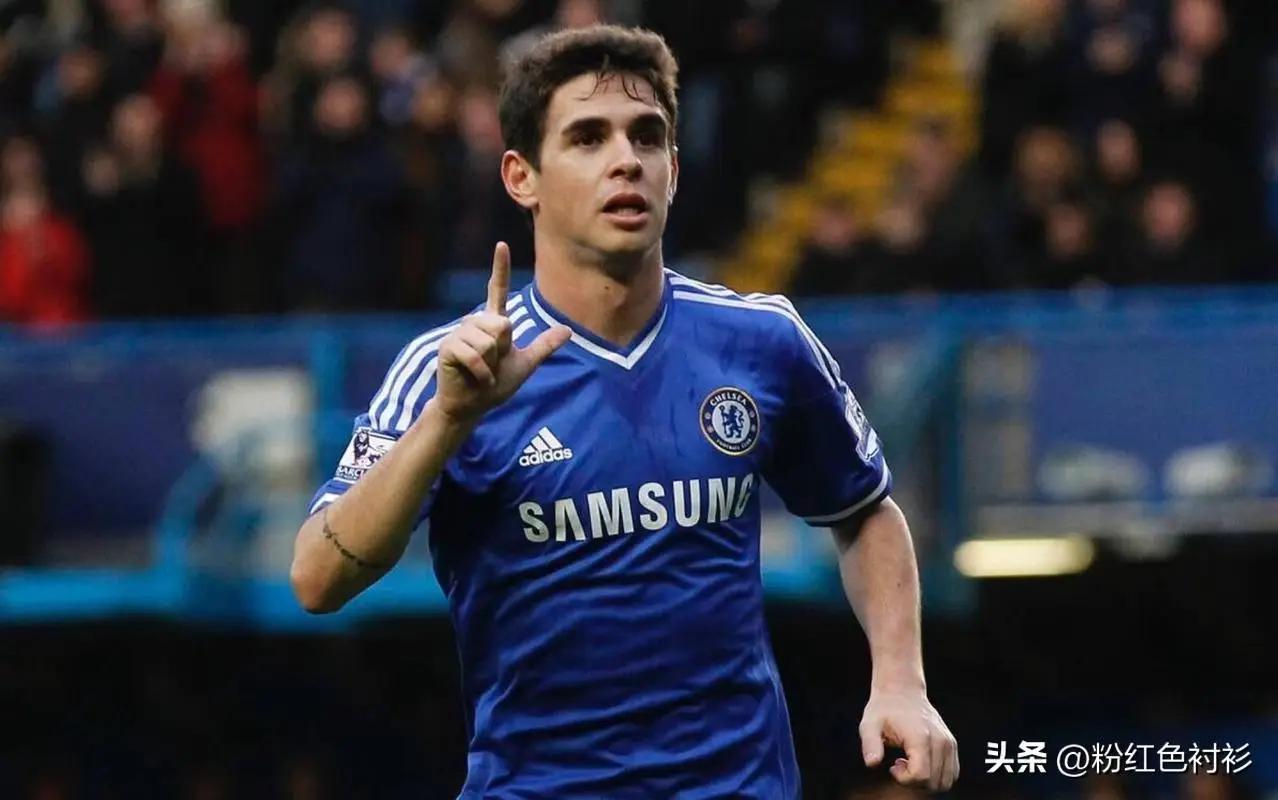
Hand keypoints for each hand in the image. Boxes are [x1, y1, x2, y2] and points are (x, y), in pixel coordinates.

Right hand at [434, 242, 569, 422]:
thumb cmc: (495, 386)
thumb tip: (568, 330)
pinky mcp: (448, 347)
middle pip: (503, 324)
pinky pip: (476, 354)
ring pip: (489, 340)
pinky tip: (477, 378)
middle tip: (493, 365)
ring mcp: (460, 333)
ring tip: (483, 372)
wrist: (473, 406)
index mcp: (493, 323)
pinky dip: (482, 372)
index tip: (502, 244)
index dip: (500, 268)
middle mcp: (475, 322)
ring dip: (492, 364)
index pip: (497, 290)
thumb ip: (544, 346)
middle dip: (503, 349)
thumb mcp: (525, 364)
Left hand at [860, 687, 958, 791]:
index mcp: (920, 737)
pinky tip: (920, 762)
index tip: (893, 766)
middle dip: (914, 782)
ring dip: (926, 781)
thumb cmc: (883, 709)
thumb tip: (872, 763)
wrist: (901, 691)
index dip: (904, 779)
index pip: (921, 776)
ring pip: (945, 782)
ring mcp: (949, 743)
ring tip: (910, 763)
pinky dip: (936, 776)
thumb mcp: (869, 725)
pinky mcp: (952, 745)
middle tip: (900, 764)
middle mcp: (940, 741)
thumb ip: (870, 744)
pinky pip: (952, 774)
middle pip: (933, 782)